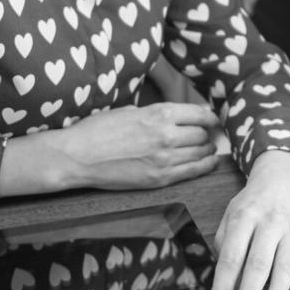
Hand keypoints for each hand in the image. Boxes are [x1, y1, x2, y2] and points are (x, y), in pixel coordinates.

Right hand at [56, 102, 220, 190]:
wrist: (78, 156)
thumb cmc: (99, 130)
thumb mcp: (131, 110)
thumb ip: (156, 113)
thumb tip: (175, 116)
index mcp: (160, 113)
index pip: (200, 114)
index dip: (210, 117)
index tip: (212, 120)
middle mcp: (166, 134)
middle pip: (203, 134)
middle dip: (208, 134)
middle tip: (209, 135)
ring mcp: (164, 159)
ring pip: (201, 152)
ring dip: (208, 150)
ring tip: (208, 148)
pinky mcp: (159, 179)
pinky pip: (192, 172)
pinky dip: (205, 166)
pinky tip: (209, 163)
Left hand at [210, 150, 289, 289]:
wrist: (281, 180)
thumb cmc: (252, 205)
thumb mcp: (230, 216)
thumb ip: (224, 246)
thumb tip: (225, 282)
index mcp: (245, 217)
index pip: (232, 258)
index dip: (223, 286)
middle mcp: (270, 223)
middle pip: (258, 265)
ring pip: (285, 266)